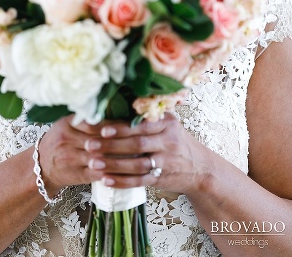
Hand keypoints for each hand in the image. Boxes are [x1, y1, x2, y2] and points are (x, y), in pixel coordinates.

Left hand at [84, 115, 204, 192]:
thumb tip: (109, 110)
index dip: (121, 128)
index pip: (141, 125)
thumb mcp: (166, 125)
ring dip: (113, 165)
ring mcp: (166, 162)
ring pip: (137, 164)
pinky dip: (121, 182)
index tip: (102, 129)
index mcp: (167, 124)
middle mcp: (168, 142)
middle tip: (89, 146)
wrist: (201, 169)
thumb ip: (144, 119)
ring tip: (92, 164)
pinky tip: (106, 180)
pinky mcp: (162, 179)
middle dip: (111, 146)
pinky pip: (139, 181)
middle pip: (137, 144)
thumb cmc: (174, 142)